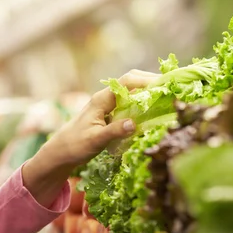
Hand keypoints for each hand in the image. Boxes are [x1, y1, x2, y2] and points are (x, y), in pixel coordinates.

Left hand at [22, 70, 158, 206]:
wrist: (60, 152)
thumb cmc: (74, 145)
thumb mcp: (95, 140)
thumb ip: (114, 131)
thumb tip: (134, 124)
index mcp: (102, 99)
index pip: (127, 82)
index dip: (147, 80)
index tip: (165, 84)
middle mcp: (106, 98)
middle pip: (132, 81)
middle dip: (152, 81)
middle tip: (172, 86)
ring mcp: (109, 105)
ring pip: (133, 92)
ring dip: (149, 91)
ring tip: (168, 94)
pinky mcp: (111, 114)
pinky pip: (131, 103)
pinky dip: (144, 103)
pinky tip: (155, 109)